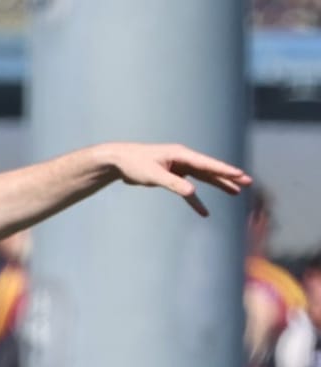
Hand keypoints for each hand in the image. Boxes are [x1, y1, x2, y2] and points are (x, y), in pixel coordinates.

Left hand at [107, 142, 250, 216]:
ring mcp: (179, 168)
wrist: (118, 161)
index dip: (224, 170)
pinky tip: (204, 212)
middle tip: (248, 181)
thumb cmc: (134, 164)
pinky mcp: (172, 176)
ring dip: (218, 185)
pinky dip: (195, 200)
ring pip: (203, 178)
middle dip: (229, 176)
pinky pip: (187, 190)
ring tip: (236, 192)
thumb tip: (191, 191)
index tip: (240, 174)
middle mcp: (183, 159)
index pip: (207, 164)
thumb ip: (172, 183)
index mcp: (181, 155)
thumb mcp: (153, 175)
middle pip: (210, 169)